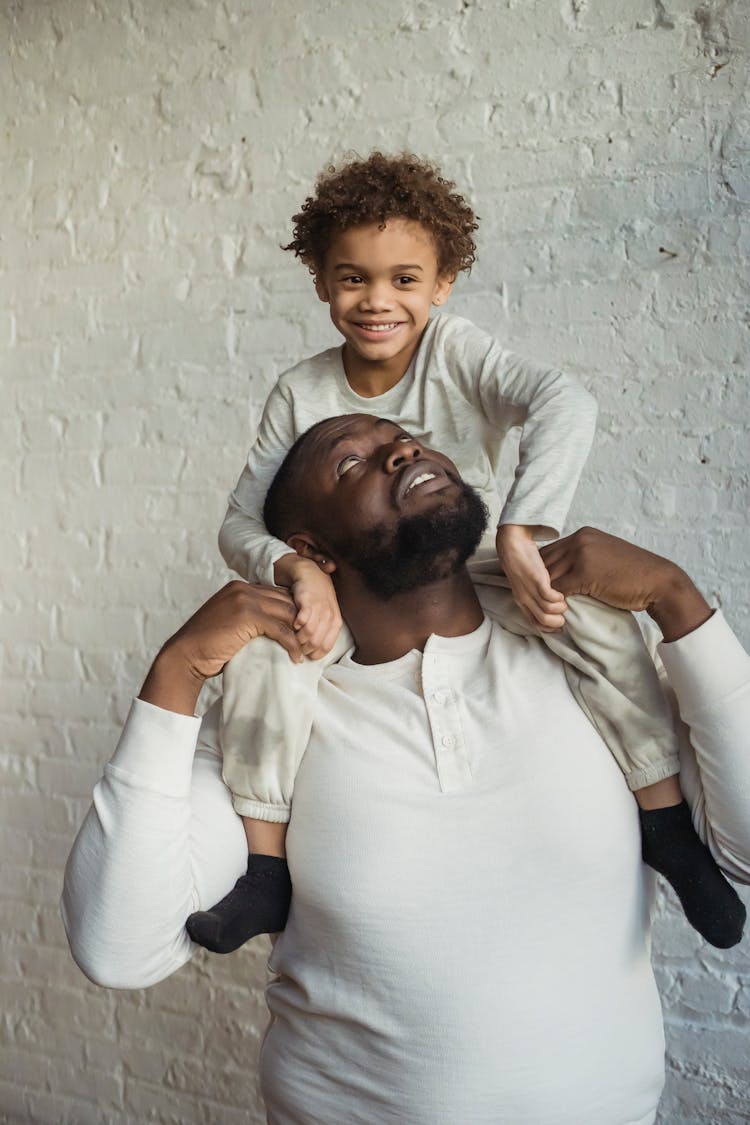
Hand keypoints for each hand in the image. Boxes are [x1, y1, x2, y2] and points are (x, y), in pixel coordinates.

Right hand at [139, 582, 302, 714]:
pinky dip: (292, 644)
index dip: (292, 611)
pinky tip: (296, 656)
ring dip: (300, 633)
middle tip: (311, 641)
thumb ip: (250, 617)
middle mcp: (243, 588)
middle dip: (301, 620)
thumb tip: (277, 626)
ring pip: (287, 613)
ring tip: (307, 650)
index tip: (302, 630)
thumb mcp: (231, 623)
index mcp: (239, 587)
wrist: (186, 655)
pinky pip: (281, 629)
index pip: (276, 594)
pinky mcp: (248, 616)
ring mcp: (245, 599)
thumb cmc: (208, 645)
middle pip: (285, 600)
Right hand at [289, 561, 342, 658]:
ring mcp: (320, 608)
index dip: (314, 654)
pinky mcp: (309, 602)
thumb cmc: (316, 597)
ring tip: (292, 636)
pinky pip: (303, 621)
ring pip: (309, 634)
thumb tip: (314, 651)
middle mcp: (330, 616)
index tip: (305, 654)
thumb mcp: (324, 615)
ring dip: (298, 638)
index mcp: (335, 622)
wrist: (311, 574)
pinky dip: (296, 625)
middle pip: (316, 643)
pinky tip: (292, 623)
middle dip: (304, 648)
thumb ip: (322, 630)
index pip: (326, 647)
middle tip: (295, 647)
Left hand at [496, 525, 567, 630]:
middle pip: (542, 621)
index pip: (534, 623)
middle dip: (556, 622)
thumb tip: (550, 600)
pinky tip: (560, 593)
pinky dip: (558, 598)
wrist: (512, 544)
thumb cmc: (522, 562)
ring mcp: (529, 590)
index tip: (559, 626)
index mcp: (522, 600)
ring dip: (559, 609)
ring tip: (564, 602)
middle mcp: (524, 598)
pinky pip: (549, 597)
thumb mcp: (527, 582)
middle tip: (564, 615)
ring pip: (547, 612)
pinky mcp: (536, 580)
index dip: (548, 628)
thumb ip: (536, 592)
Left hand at [540, 527, 711, 640]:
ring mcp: (581, 554)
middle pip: (543, 562)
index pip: (548, 552)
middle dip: (535, 583)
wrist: (659, 582)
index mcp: (583, 534)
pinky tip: (556, 613)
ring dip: (542, 595)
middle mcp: (579, 540)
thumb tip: (559, 576)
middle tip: (532, 601)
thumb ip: (581, 560)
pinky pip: (558, 589)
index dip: (539, 571)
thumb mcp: (603, 559)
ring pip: (547, 576)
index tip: (537, 588)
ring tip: (540, 610)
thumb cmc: (633, 576)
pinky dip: (554, 602)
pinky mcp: (585, 573)